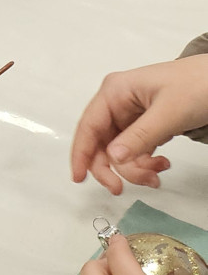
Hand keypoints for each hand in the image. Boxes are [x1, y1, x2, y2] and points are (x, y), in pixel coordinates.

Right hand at [70, 58, 207, 194]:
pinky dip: (145, 163)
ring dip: (135, 168)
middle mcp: (118, 102)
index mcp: (115, 91)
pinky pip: (135, 150)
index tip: (79, 178)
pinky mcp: (145, 125)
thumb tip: (112, 157)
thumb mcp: (169, 113)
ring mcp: (131, 114)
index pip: (89, 126)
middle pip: (102, 143)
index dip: (81, 154)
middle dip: (115, 167)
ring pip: (119, 151)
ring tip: (158, 172)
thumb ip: (140, 136)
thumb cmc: (197, 86)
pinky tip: (162, 164)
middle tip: (122, 188)